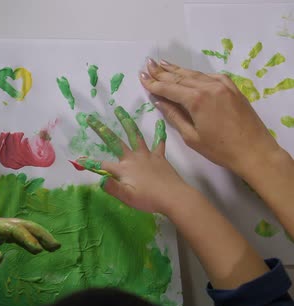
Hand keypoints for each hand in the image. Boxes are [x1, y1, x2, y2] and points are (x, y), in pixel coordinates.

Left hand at [0, 218, 60, 265]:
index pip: (15, 229)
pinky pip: (18, 236)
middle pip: (24, 225)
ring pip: (23, 230)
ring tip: (52, 247)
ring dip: (38, 236)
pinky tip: (36, 249)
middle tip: (55, 246)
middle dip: (40, 234)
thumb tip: (1, 259)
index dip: (27, 238)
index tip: (38, 250)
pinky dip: (29, 241)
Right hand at [72, 106, 187, 213]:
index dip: (90, 163)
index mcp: (123, 169)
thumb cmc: (149, 199)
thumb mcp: (127, 197)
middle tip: (91, 118)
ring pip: (134, 135)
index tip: (78, 159)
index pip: (103, 165)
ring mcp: (147, 155)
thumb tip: (99, 179)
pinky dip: (159, 133)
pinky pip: (159, 143)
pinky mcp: (159, 157)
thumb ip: (112, 187)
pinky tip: (160, 122)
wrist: (174, 197)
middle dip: (101, 130)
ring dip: (126, 122)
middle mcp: (133, 158)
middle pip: (114, 142)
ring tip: (119, 110)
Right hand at [139, 58, 282, 175]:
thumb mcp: (191, 136)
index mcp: (197, 100)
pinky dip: (195, 74)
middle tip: (148, 64)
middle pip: (180, 78)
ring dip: (177, 70)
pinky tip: (187, 73)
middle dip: (162, 72)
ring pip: (194, 74)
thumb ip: (174, 115)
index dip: (154, 83)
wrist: (254, 150)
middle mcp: (209, 87)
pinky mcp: (232, 88)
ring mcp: (222, 85)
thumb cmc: (220, 149)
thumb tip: (159, 101)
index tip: (141, 77)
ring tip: (162, 64)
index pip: (169, 88)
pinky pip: (209, 76)